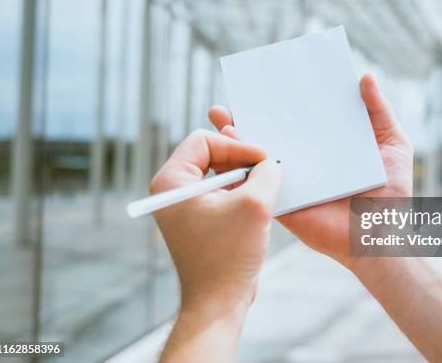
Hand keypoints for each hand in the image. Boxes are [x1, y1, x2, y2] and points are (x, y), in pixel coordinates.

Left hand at [150, 130, 281, 312]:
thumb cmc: (229, 255)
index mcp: (171, 181)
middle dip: (240, 161)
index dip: (237, 147)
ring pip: (217, 172)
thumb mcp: (255, 204)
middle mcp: (171, 190)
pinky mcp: (196, 218)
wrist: (218, 301)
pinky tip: (256, 208)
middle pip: (209, 154)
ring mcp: (183, 205)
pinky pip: (219, 191)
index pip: (204, 140)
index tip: (262, 162)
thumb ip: (266, 172)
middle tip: (265, 173)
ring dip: (243, 179)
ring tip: (262, 192)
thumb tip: (269, 163)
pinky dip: (239, 193)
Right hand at [208, 74, 412, 268]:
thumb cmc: (394, 193)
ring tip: (221, 119)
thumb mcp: (393, 144)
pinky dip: (240, 172)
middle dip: (246, 117)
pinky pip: (259, 186)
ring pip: (258, 158)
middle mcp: (305, 161)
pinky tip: (227, 155)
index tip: (259, 83)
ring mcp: (292, 182)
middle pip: (271, 134)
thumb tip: (365, 76)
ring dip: (236, 140)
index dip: (278, 102)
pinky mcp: (284, 204)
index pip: (297, 119)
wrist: (383, 237)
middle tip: (227, 102)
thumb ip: (378, 112)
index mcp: (325, 145)